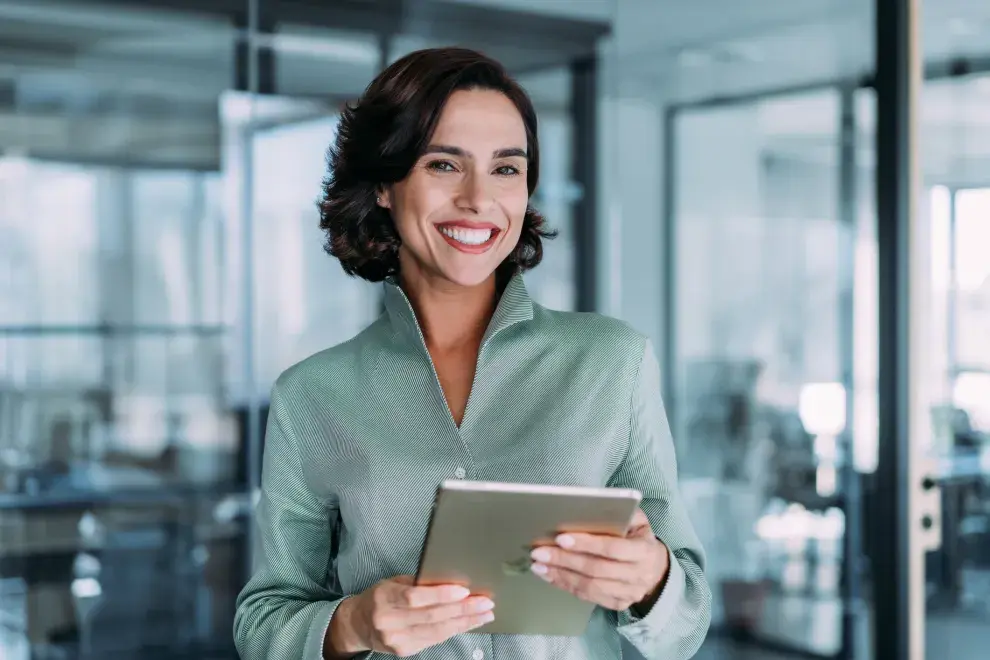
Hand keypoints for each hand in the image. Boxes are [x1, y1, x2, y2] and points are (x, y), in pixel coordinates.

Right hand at [327, 576, 494, 657]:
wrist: (357, 624)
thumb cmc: (380, 598)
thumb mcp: (393, 582)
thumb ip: (419, 583)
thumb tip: (451, 580)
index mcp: (385, 598)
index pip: (415, 597)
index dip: (441, 595)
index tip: (465, 590)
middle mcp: (389, 621)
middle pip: (431, 616)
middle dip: (463, 609)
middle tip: (485, 602)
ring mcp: (397, 639)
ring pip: (437, 631)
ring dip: (465, 622)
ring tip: (484, 614)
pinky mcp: (404, 651)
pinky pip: (434, 639)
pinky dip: (454, 630)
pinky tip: (468, 623)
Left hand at [528, 509, 669, 611]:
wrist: (656, 569)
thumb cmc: (639, 537)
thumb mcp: (637, 519)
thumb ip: (620, 512)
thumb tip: (592, 505)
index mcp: (644, 550)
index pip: (612, 548)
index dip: (586, 544)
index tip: (561, 538)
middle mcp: (638, 575)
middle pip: (596, 569)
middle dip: (564, 560)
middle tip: (539, 552)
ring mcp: (628, 592)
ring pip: (590, 586)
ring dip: (561, 575)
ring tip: (539, 565)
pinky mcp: (618, 604)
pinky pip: (588, 597)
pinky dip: (566, 585)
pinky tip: (550, 575)